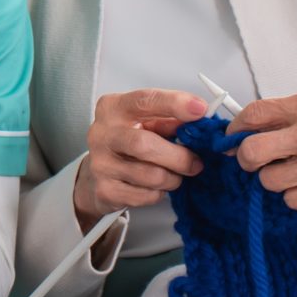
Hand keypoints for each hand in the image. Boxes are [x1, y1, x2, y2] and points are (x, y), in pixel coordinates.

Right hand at [73, 89, 207, 224]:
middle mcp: (102, 133)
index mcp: (113, 108)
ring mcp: (101, 163)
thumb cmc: (128, 143)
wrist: (96, 174)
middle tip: (196, 163)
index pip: (145, 101)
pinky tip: (155, 186)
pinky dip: (160, 193)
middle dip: (179, 157)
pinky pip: (147, 195)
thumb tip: (200, 123)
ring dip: (172, 178)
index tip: (200, 109)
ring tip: (173, 175)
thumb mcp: (146, 123)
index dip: (174, 104)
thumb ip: (169, 120)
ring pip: (151, 175)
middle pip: (145, 145)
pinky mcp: (106, 190)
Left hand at [229, 90, 296, 212]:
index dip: (235, 127)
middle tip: (252, 159)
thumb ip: (292, 112)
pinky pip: (291, 201)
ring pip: (268, 181)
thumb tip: (253, 123)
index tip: (232, 135)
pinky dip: (295, 195)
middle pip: (251, 151)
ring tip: (294, 170)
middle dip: (246, 157)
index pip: (254, 115)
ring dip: (274, 178)